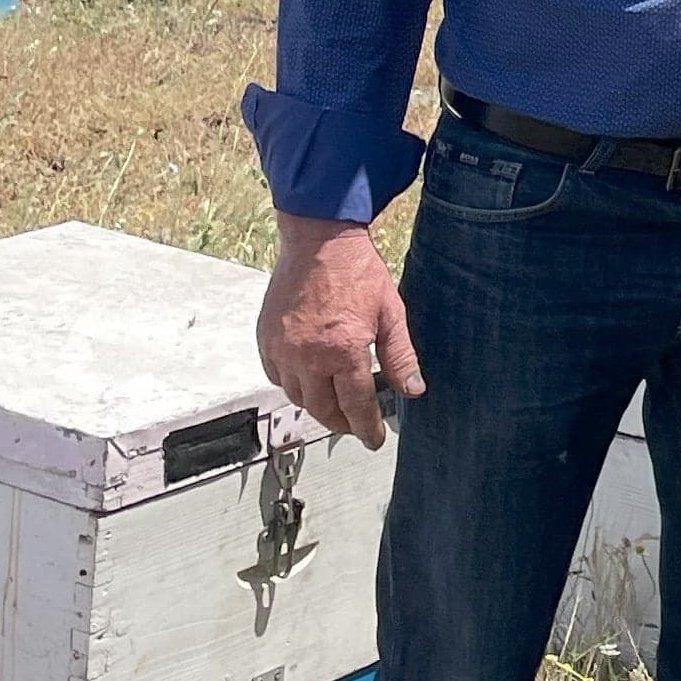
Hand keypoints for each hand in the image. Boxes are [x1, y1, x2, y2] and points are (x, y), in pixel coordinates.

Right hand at [258, 214, 424, 443]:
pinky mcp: (266, 338)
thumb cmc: (358, 272)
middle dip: (342, 423)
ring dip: (317, 406)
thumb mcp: (391, 312)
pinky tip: (310, 381)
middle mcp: (307, 356)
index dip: (366, 428)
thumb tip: (414, 390)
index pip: (355, 406)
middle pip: (322, 409)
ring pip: (297, 397)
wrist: (319, 240)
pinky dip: (294, 386)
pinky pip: (276, 377)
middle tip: (356, 425)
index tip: (373, 439)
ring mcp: (282, 348)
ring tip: (336, 404)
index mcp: (342, 350)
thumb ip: (400, 356)